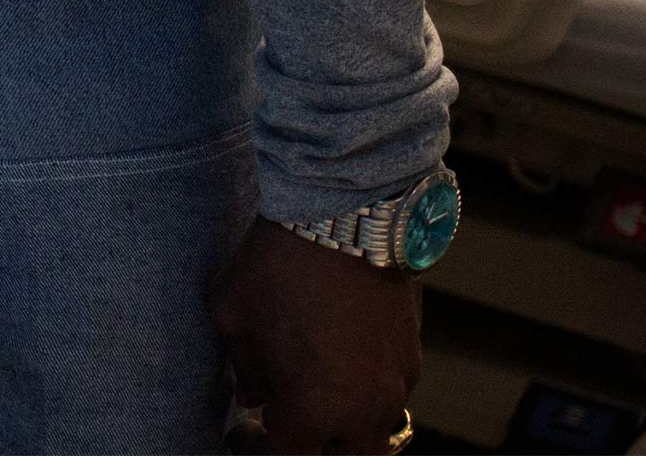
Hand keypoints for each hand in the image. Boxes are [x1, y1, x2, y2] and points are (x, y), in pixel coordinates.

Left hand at [212, 217, 418, 453]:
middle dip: (312, 445)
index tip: (251, 430)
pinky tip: (345, 365)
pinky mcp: (413, 355)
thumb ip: (242, 370)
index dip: (263, 447)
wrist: (343, 213)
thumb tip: (253, 396)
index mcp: (313, 409)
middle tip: (286, 417)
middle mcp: (362, 408)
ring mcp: (395, 384)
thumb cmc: (276, 264)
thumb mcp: (232, 315)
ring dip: (345, 427)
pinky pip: (394, 397)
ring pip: (374, 434)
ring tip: (318, 397)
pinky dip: (370, 396)